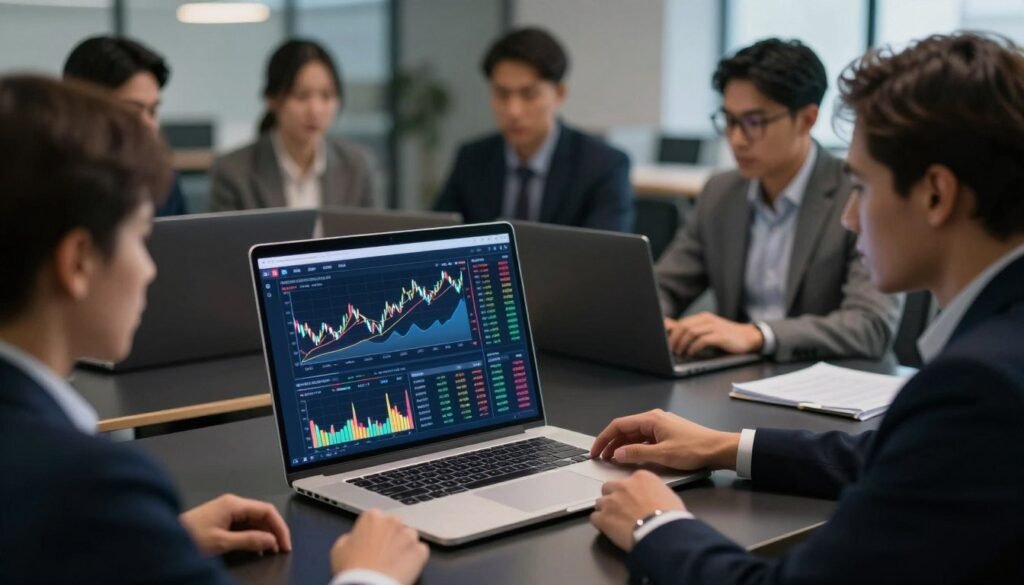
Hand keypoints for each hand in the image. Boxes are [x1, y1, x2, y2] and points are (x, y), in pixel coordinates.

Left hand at [179, 493, 290, 555]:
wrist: (163, 537)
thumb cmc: (188, 536)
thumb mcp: (222, 542)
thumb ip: (249, 540)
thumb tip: (270, 540)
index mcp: (233, 504)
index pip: (267, 510)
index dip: (279, 527)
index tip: (285, 544)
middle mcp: (231, 504)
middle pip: (261, 514)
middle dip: (273, 531)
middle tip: (280, 549)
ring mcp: (225, 510)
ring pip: (253, 520)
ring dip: (263, 534)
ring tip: (269, 550)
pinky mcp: (219, 519)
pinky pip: (243, 524)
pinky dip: (252, 535)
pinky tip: (254, 547)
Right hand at [331, 509, 428, 584]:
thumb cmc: (352, 570)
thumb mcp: (339, 549)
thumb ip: (350, 537)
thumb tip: (354, 538)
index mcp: (372, 517)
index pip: (375, 519)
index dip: (372, 533)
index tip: (371, 543)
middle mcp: (393, 521)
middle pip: (395, 526)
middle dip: (390, 537)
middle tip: (382, 554)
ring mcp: (409, 536)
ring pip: (409, 537)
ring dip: (404, 547)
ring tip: (393, 563)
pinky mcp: (420, 551)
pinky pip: (420, 552)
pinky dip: (415, 559)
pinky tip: (404, 568)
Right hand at [590, 408, 739, 470]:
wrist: (719, 449)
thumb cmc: (694, 449)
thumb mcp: (663, 454)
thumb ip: (637, 453)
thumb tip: (616, 454)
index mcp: (651, 419)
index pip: (619, 425)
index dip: (604, 438)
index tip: (595, 451)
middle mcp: (654, 419)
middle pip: (625, 429)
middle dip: (611, 443)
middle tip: (601, 458)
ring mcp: (661, 427)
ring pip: (635, 435)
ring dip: (622, 447)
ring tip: (613, 460)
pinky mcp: (667, 435)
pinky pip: (645, 440)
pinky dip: (635, 448)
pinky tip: (632, 458)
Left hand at [591, 470, 686, 551]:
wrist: (662, 532)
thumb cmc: (670, 516)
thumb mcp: (669, 496)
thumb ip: (655, 492)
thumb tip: (654, 498)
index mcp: (641, 478)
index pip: (628, 480)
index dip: (629, 491)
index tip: (633, 499)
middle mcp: (623, 486)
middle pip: (609, 487)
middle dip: (613, 497)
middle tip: (621, 509)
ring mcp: (611, 501)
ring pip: (600, 502)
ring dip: (605, 510)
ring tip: (615, 522)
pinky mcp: (603, 518)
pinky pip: (595, 518)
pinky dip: (600, 524)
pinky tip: (608, 530)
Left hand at [664, 312, 762, 355]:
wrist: (748, 337)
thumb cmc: (724, 336)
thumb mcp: (705, 331)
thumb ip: (688, 329)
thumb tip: (667, 326)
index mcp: (702, 317)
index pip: (681, 323)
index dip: (671, 335)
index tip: (665, 345)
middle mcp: (707, 319)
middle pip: (684, 327)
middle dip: (674, 340)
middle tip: (671, 351)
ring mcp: (714, 327)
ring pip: (691, 332)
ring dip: (683, 344)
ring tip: (680, 353)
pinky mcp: (721, 336)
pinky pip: (703, 340)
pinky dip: (694, 347)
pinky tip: (691, 353)